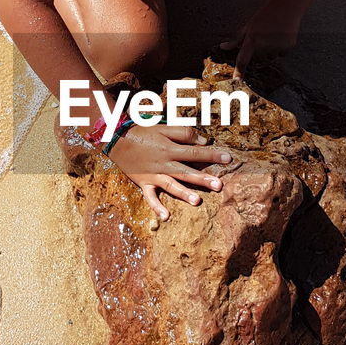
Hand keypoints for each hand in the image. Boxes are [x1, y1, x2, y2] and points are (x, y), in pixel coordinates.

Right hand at [109, 123, 231, 220]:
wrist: (117, 139)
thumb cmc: (143, 132)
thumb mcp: (163, 127)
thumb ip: (184, 133)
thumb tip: (204, 141)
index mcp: (170, 148)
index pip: (194, 152)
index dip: (212, 155)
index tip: (228, 159)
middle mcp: (163, 163)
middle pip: (186, 171)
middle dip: (203, 179)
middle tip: (219, 185)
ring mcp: (153, 175)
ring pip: (171, 185)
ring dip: (184, 193)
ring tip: (197, 201)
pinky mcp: (144, 183)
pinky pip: (150, 197)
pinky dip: (156, 207)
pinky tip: (166, 217)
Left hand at [221, 10, 300, 78]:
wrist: (286, 6)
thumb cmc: (265, 15)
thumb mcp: (248, 26)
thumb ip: (236, 40)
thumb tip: (222, 47)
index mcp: (251, 39)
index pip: (243, 59)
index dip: (239, 70)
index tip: (237, 80)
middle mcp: (263, 45)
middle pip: (259, 59)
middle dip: (259, 52)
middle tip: (263, 37)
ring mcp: (276, 47)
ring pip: (271, 57)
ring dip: (270, 51)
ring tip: (273, 34)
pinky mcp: (287, 47)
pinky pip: (282, 54)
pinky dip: (281, 48)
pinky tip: (282, 35)